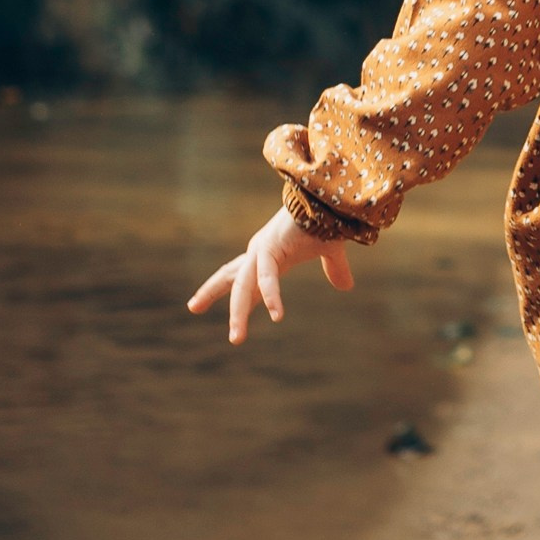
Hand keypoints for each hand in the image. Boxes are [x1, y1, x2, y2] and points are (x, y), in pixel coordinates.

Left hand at [188, 205, 356, 345]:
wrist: (332, 200)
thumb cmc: (328, 219)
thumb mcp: (329, 251)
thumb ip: (333, 269)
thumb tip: (346, 287)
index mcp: (269, 254)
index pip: (242, 276)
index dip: (228, 290)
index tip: (206, 300)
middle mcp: (259, 252)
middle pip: (230, 277)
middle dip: (211, 292)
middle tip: (192, 307)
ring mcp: (262, 250)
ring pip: (243, 287)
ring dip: (238, 314)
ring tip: (236, 339)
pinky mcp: (270, 248)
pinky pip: (266, 278)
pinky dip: (271, 296)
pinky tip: (277, 315)